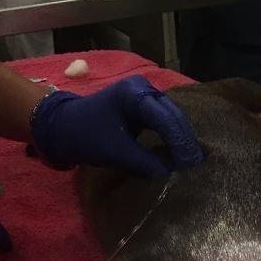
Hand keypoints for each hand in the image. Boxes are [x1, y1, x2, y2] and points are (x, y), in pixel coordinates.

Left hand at [30, 76, 203, 174]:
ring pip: (171, 116)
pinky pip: (163, 119)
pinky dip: (172, 135)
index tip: (189, 164)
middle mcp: (142, 88)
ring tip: (191, 159)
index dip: (180, 142)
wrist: (64, 125)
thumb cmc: (86, 135)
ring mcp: (143, 94)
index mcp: (133, 93)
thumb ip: (144, 161)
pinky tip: (180, 150)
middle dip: (185, 139)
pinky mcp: (142, 104)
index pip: (166, 119)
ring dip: (181, 137)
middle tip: (196, 164)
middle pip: (173, 114)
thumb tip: (169, 172)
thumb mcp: (116, 151)